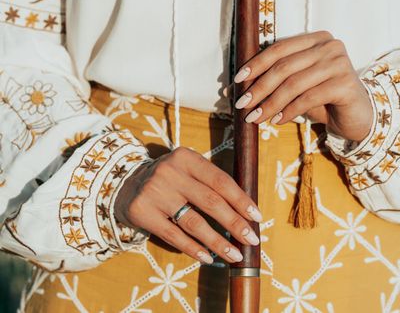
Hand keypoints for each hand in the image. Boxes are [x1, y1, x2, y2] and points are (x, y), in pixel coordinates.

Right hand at [115, 147, 262, 263]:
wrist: (126, 184)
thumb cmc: (171, 180)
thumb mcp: (188, 170)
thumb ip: (212, 184)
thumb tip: (246, 212)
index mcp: (186, 158)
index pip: (220, 181)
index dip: (241, 200)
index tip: (257, 217)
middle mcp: (170, 172)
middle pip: (211, 202)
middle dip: (235, 223)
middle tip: (251, 239)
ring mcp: (154, 192)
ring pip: (194, 222)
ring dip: (218, 242)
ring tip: (235, 255)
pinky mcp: (142, 212)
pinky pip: (174, 235)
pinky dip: (194, 249)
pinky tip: (209, 258)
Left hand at [233, 31, 372, 141]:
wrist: (357, 117)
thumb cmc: (323, 99)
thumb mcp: (298, 86)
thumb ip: (275, 80)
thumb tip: (238, 87)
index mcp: (316, 39)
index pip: (279, 49)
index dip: (256, 64)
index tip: (237, 81)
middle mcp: (330, 45)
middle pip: (284, 66)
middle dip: (259, 88)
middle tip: (242, 105)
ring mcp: (340, 63)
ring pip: (294, 83)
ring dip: (270, 103)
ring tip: (255, 118)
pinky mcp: (346, 83)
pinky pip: (309, 98)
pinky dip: (289, 111)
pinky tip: (277, 121)